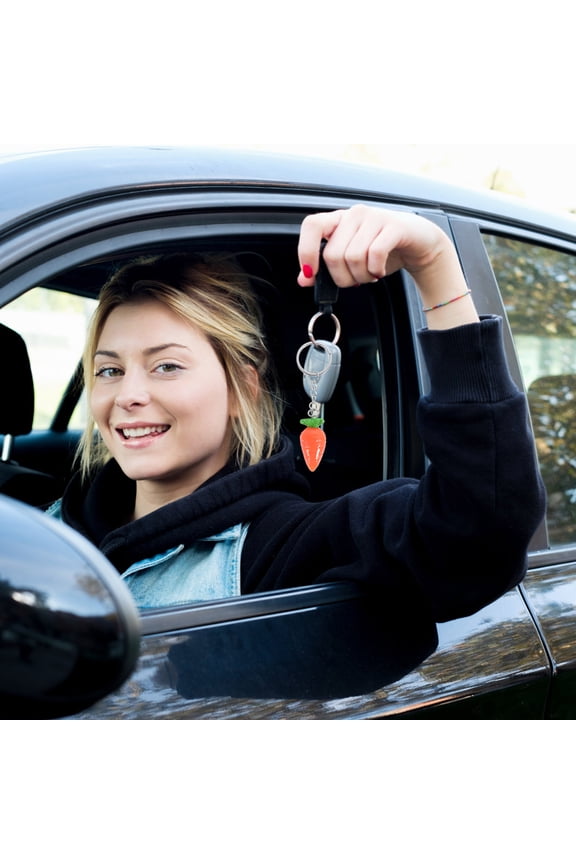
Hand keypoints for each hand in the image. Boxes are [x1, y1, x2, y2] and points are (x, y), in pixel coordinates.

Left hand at [297, 205, 478, 328]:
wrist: (419, 243)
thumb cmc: (384, 249)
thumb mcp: (351, 259)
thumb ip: (326, 268)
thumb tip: (303, 279)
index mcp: (339, 220)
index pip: (312, 226)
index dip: (306, 250)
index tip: (310, 273)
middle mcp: (354, 215)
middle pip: (333, 254)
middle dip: (342, 278)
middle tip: (355, 280)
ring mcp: (374, 218)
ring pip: (353, 257)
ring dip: (361, 276)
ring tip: (370, 275)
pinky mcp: (394, 226)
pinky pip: (374, 255)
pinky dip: (375, 271)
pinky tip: (379, 271)